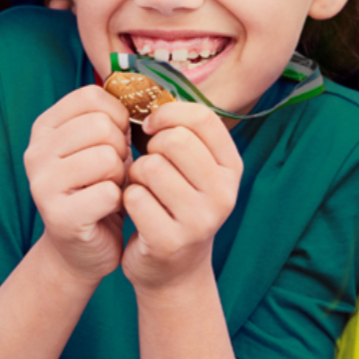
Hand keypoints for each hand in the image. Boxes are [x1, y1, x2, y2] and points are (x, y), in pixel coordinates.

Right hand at [24, 85, 130, 284]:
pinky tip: (107, 210)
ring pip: (107, 158)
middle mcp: (35, 151)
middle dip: (120, 148)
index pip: (92, 97)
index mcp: (44, 127)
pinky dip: (119, 202)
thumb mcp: (101, 144)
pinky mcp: (58, 216)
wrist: (84, 248)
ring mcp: (42, 184)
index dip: (118, 116)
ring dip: (120, 176)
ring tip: (110, 188)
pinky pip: (109, 193)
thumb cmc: (98, 187)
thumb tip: (143, 86)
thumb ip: (111, 115)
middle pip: (101, 126)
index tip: (116, 139)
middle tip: (113, 170)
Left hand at [122, 101, 241, 291]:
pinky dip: (127, 200)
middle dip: (150, 149)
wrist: (172, 269)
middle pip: (174, 140)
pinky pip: (134, 197)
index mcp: (231, 168)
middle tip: (149, 167)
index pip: (202, 118)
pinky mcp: (171, 241)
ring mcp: (201, 220)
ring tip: (144, 191)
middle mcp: (224, 193)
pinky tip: (137, 212)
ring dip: (135, 176)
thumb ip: (181, 131)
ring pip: (150, 167)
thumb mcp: (191, 168)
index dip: (168, 114)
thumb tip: (147, 89)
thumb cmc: (175, 204)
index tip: (151, 126)